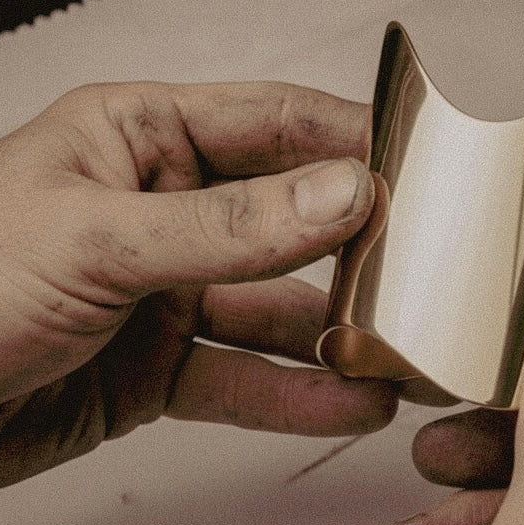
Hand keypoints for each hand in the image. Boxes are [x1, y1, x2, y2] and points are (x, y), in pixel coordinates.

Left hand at [0, 81, 396, 488]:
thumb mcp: (98, 238)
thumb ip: (228, 224)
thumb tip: (342, 193)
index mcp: (140, 136)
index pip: (273, 122)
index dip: (351, 139)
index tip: (421, 166)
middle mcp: (162, 207)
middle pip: (287, 217)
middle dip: (356, 247)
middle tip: (425, 270)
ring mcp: (163, 289)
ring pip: (274, 306)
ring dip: (337, 333)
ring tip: (403, 352)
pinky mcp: (155, 366)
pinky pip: (241, 375)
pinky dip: (296, 393)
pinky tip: (348, 402)